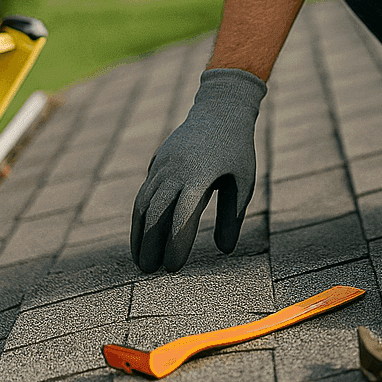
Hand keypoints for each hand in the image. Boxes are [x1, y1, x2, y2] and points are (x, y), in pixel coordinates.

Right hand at [130, 68, 265, 272]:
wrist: (219, 109)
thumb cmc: (236, 150)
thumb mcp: (243, 181)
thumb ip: (232, 216)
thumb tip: (224, 250)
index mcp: (199, 176)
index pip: (182, 217)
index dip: (175, 244)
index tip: (173, 268)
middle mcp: (174, 171)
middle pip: (154, 214)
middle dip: (149, 245)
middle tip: (149, 272)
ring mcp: (162, 165)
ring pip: (143, 204)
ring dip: (139, 234)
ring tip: (141, 260)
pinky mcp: (157, 162)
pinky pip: (144, 192)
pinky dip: (140, 216)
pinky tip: (142, 235)